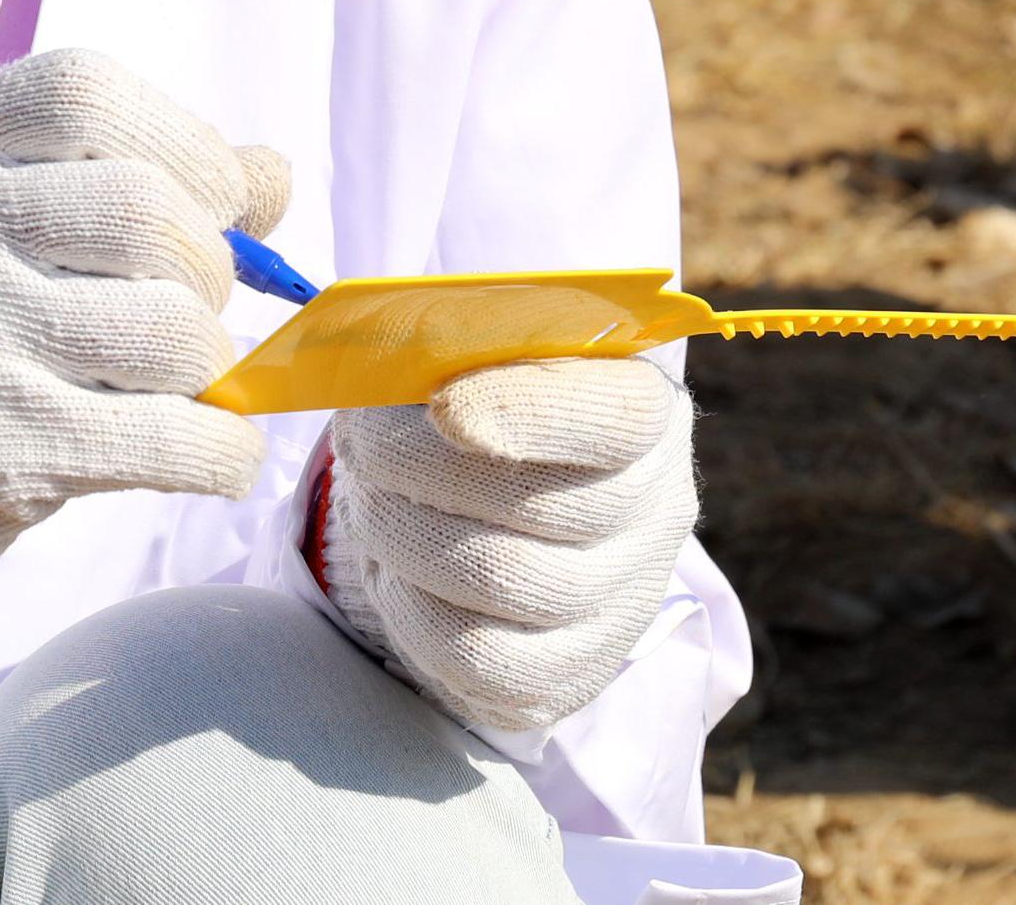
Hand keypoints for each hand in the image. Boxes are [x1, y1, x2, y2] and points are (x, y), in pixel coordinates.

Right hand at [0, 50, 290, 628]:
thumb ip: (127, 180)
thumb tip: (271, 171)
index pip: (84, 93)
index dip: (185, 138)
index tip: (218, 197)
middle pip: (146, 212)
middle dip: (210, 266)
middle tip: (193, 307)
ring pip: (172, 331)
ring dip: (212, 366)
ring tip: (179, 382)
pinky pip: (174, 440)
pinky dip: (225, 452)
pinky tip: (215, 453)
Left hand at [317, 357, 696, 730]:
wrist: (496, 512)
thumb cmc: (478, 406)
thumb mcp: (473, 354)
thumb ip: (446, 343)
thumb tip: (387, 369)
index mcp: (643, 407)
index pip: (612, 416)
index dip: (525, 411)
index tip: (441, 406)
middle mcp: (655, 507)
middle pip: (531, 504)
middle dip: (414, 470)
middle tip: (360, 447)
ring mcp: (621, 599)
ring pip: (495, 578)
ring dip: (399, 533)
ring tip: (372, 503)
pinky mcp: (570, 672)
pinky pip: (475, 657)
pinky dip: (410, 611)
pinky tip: (397, 573)